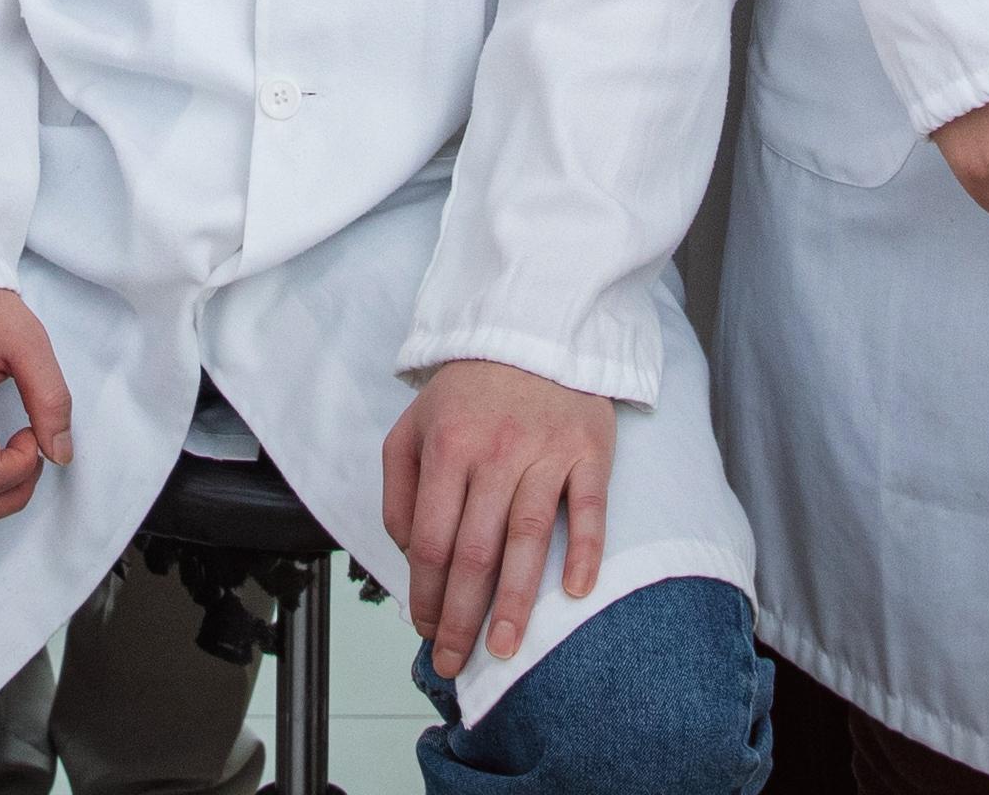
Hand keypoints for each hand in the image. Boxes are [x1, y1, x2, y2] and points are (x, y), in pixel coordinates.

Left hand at [383, 360, 612, 679]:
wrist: (534, 328)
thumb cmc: (470, 391)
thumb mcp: (413, 427)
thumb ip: (400, 490)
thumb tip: (407, 555)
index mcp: (446, 447)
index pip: (430, 540)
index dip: (425, 594)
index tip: (425, 630)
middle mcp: (495, 452)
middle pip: (474, 551)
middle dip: (462, 616)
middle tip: (456, 660)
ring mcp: (546, 451)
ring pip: (527, 539)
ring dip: (515, 602)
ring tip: (504, 648)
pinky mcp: (589, 450)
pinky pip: (589, 508)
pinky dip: (584, 551)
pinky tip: (574, 591)